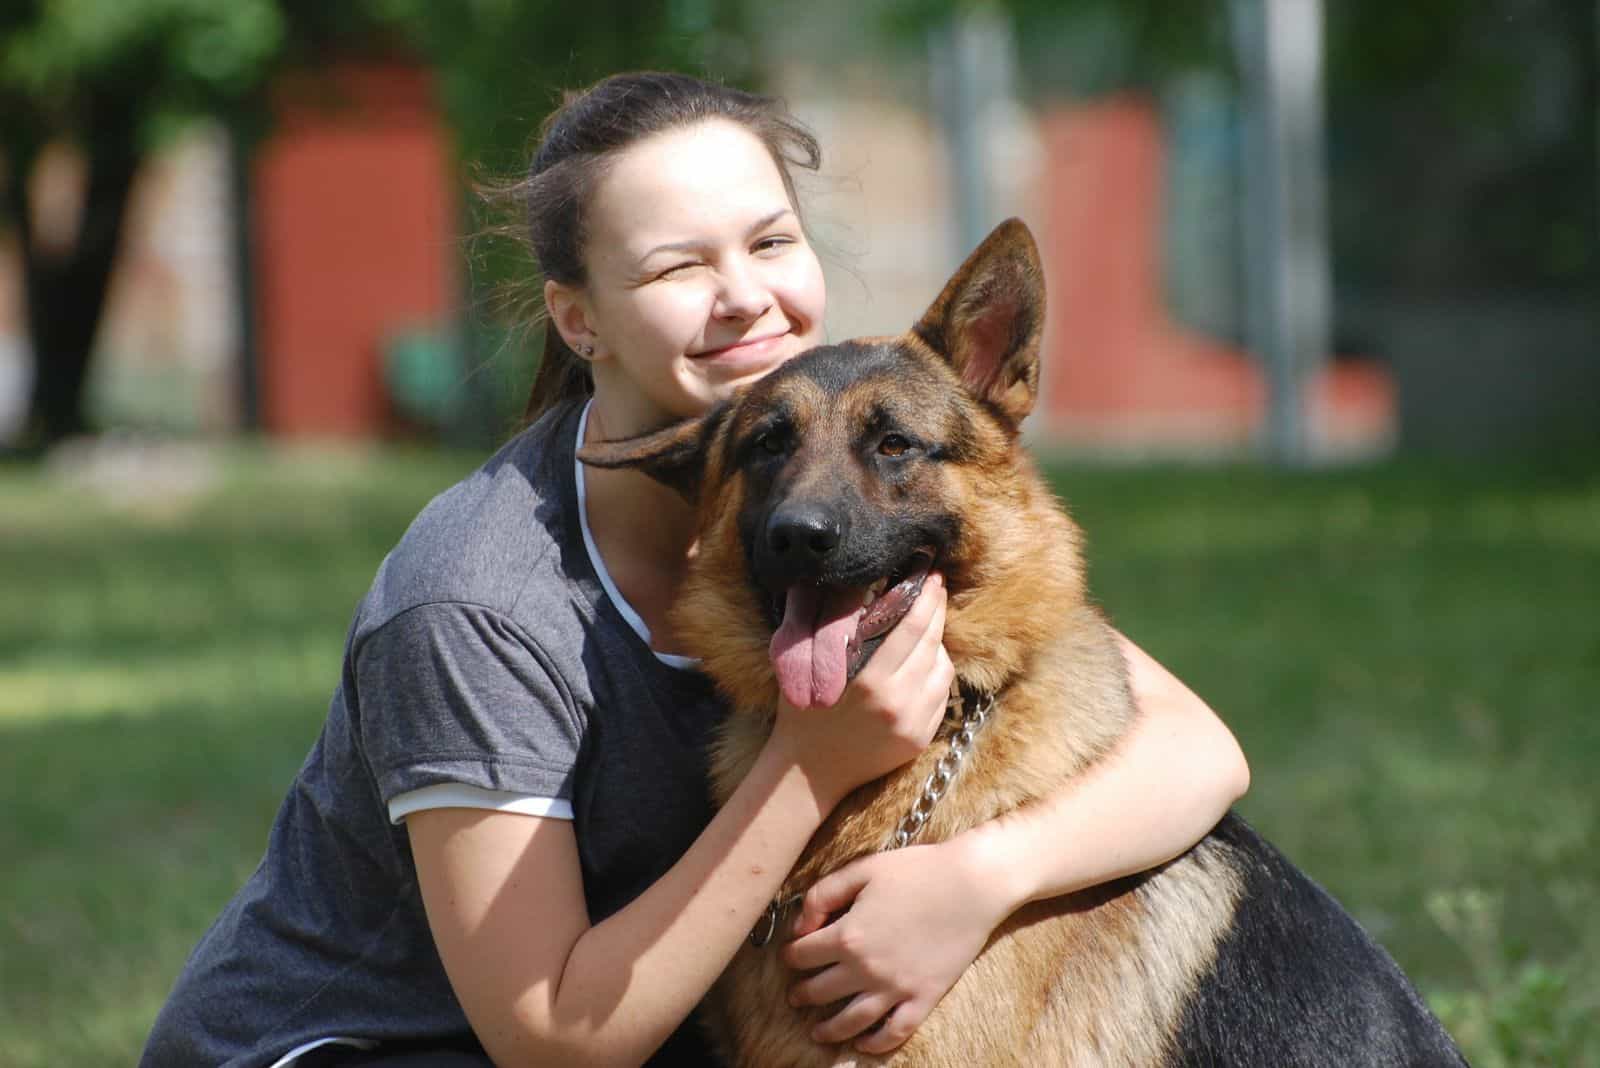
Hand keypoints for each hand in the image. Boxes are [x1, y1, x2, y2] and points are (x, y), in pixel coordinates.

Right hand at [770, 573, 953, 809]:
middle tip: (936, 586)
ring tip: (926, 626)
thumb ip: (839, 634)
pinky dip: (936, 673)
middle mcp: (898, 704)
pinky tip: (924, 661)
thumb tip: (861, 589)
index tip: (930, 575)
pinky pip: (941, 694)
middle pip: (932, 643)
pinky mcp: (921, 739)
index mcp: (870, 683)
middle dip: (937, 610)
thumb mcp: (813, 669)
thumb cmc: (804, 713)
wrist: (809, 772)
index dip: (925, 598)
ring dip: (938, 643)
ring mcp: (914, 724)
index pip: (912, 628)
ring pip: (943, 668)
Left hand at [780, 833, 1010, 1053]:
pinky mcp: (924, 997)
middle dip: (802, 994)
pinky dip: (875, 1043)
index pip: (802, 955)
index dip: (790, 955)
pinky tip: (863, 1044)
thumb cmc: (917, 870)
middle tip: (795, 996)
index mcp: (848, 935)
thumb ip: (823, 895)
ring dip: (828, 1030)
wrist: (972, 884)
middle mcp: (866, 968)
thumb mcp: (862, 870)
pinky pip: (895, 1032)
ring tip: (817, 1032)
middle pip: (820, 992)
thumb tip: (800, 926)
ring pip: (851, 1021)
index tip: (791, 955)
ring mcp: (896, 988)